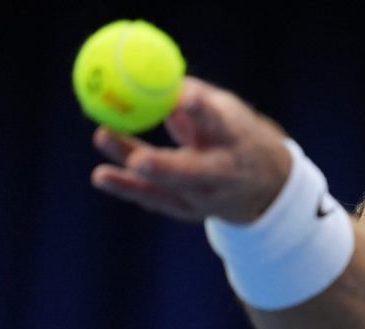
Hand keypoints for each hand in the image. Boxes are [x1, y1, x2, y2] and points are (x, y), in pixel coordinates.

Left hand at [90, 76, 291, 222]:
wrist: (264, 182)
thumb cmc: (234, 133)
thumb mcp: (225, 110)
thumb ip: (191, 97)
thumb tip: (154, 80)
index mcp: (235, 138)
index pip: (218, 122)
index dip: (201, 111)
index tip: (184, 99)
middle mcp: (224, 172)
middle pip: (194, 172)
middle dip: (166, 169)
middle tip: (138, 161)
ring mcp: (207, 197)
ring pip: (168, 190)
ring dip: (133, 182)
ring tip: (100, 174)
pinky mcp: (189, 210)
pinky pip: (156, 199)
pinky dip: (129, 187)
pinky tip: (105, 177)